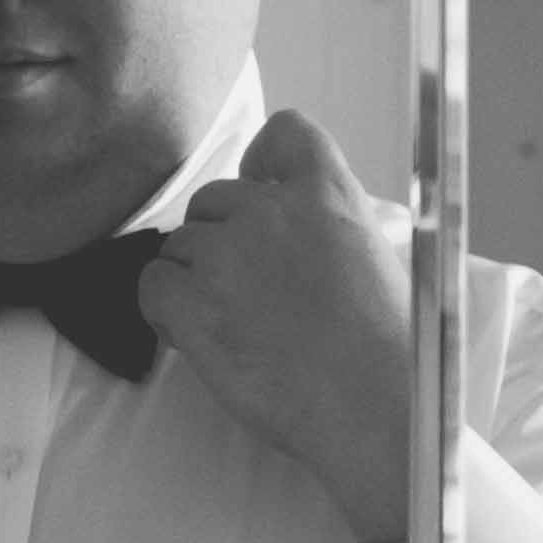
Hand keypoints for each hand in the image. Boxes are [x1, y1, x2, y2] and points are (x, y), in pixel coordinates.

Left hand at [137, 108, 418, 542]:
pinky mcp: (191, 303)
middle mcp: (271, 211)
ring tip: (235, 325)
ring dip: (194, 280)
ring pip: (180, 246)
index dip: (262, 163)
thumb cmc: (391, 351)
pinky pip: (152, 285)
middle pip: (213, 201)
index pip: (283, 133)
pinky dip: (166, 311)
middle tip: (249, 292)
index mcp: (328, 194)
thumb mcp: (379, 258)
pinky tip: (198, 337)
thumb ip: (331, 225)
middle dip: (221, 240)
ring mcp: (226, 255)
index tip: (260, 189)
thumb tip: (295, 227)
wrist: (378, 409)